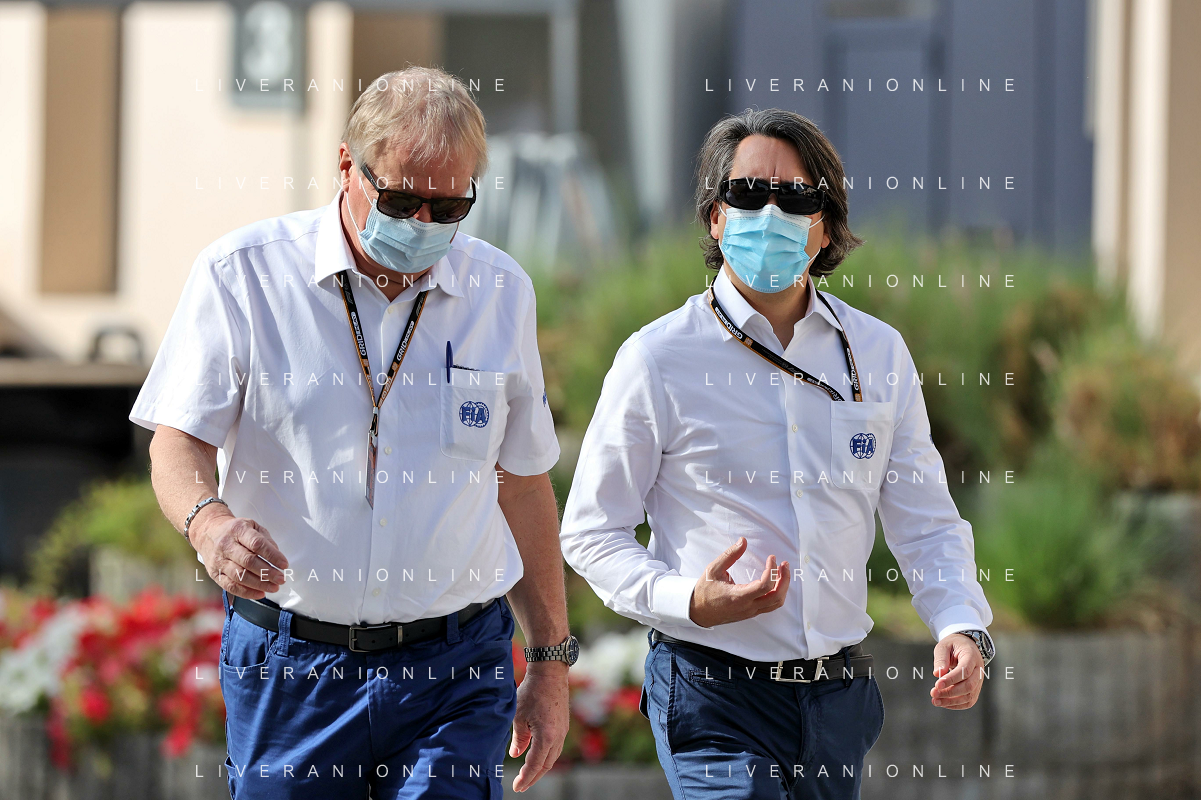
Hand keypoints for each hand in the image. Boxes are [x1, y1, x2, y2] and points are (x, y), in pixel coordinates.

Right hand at [190, 508, 288, 599]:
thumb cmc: (235, 531)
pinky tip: (260, 593)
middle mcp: (226, 545)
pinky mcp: (214, 573)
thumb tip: (277, 557)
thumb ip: (266, 540)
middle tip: (281, 579)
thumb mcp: (252, 526)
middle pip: (248, 561)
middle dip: (267, 572)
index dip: (272, 555)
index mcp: (238, 530)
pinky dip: (246, 592)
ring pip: (239, 576)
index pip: (257, 544)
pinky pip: (230, 586)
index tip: (284, 564)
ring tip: (274, 587)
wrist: (208, 532)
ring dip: (259, 584)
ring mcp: (219, 560)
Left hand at [508, 663, 568, 791]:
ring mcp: (563, 731)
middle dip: (533, 777)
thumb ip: (518, 738)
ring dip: (540, 768)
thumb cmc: (532, 692)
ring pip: (552, 757)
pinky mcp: (563, 725)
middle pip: (546, 765)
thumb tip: (515, 754)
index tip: (516, 787)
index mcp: (546, 737)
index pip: (535, 765)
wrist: (550, 673)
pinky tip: (537, 756)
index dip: (525, 778)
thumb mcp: (519, 716)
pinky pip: (556, 747)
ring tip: (528, 774)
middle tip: (521, 785)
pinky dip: (546, 756)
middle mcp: (558, 737)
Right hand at [688, 537, 789, 627]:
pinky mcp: (751, 613)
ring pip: (776, 603)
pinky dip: (777, 593)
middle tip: (783, 564)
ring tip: (781, 572)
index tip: (771, 558)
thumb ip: (730, 555)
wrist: (698, 611)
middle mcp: (747, 606)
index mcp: (738, 596)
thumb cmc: (705, 590)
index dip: (771, 570)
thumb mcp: (713, 569)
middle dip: (785, 579)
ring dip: (783, 587)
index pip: (765, 586)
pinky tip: (773, 582)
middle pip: (777, 597)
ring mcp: (750, 612)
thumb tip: (743, 541)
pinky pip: (770, 605)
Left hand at [930, 633, 984, 709]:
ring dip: (951, 701)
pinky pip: (969, 701)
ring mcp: (979, 681)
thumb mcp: (944, 646)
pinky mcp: (975, 689)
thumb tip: (938, 674)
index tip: (937, 684)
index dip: (951, 679)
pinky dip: (956, 705)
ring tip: (935, 701)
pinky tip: (943, 703)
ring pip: (969, 696)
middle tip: (933, 693)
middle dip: (950, 692)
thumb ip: (941, 659)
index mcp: (972, 656)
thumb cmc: (953, 645)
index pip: (964, 671)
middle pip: (968, 686)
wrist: (966, 646)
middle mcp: (979, 670)